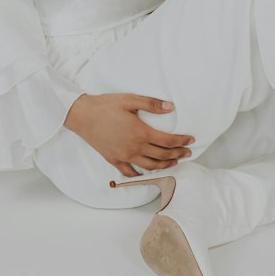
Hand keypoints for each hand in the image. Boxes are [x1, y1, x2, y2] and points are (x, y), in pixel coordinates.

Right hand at [64, 92, 194, 178]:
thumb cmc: (106, 106)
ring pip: (150, 166)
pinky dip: (140, 175)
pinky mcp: (114, 160)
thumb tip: (171, 107)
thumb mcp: (131, 100)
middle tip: (188, 152)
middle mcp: (135, 148)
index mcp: (141, 133)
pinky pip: (130, 173)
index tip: (191, 140)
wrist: (83, 116)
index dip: (181, 141)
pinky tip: (146, 174)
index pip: (168, 141)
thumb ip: (152, 104)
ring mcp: (124, 156)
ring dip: (164, 166)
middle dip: (178, 154)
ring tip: (174, 162)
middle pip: (162, 155)